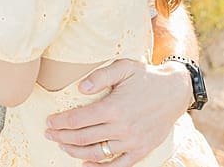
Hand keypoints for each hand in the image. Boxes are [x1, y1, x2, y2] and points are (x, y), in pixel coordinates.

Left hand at [45, 59, 192, 165]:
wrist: (175, 91)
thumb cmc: (145, 77)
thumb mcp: (123, 67)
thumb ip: (100, 76)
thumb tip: (81, 88)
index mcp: (114, 108)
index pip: (78, 120)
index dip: (60, 122)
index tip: (48, 121)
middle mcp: (122, 128)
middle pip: (82, 138)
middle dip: (61, 137)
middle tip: (49, 133)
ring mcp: (132, 142)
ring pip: (96, 153)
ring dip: (75, 151)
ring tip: (63, 145)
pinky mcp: (141, 150)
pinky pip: (118, 165)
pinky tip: (85, 163)